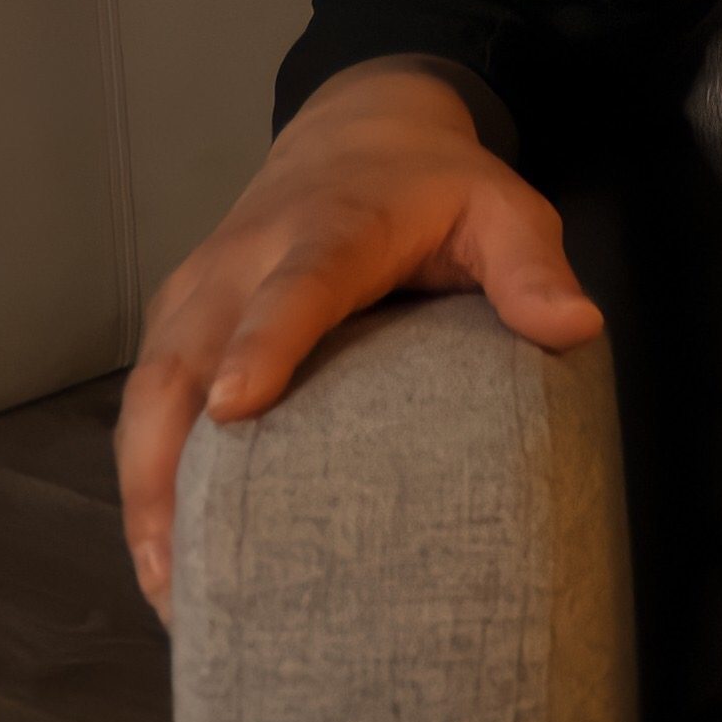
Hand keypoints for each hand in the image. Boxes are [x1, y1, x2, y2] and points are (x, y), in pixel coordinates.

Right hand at [112, 56, 601, 625]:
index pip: (292, 291)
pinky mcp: (176, 321)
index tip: (236, 409)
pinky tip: (166, 555)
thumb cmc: (439, 187)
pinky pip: (145, 403)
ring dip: (147, 490)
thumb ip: (532, 266)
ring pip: (149, 393)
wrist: (358, 132)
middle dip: (170, 460)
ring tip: (171, 589)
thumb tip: (577, 328)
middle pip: (184, 360)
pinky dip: (145, 477)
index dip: (261, 346)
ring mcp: (197, 293)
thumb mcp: (504, 208)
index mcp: (329, 231)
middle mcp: (243, 263)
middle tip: (185, 568)